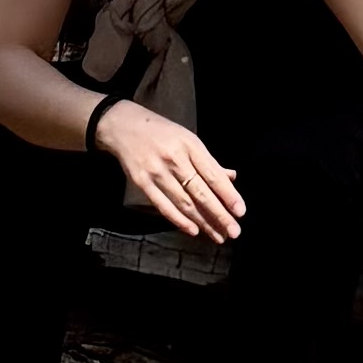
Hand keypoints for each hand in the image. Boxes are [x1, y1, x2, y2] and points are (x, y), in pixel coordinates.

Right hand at [92, 101, 243, 242]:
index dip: (228, 194)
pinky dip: (179, 220)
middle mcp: (175, 158)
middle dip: (219, 214)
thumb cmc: (161, 132)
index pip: (213, 174)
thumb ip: (208, 161)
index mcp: (190, 145)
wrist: (122, 126)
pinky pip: (163, 205)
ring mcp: (157, 171)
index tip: (241, 211)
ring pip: (184, 202)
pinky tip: (193, 231)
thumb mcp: (187, 139)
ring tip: (218, 236)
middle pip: (201, 192)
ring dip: (203, 222)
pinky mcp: (141, 182)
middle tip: (234, 232)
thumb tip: (232, 177)